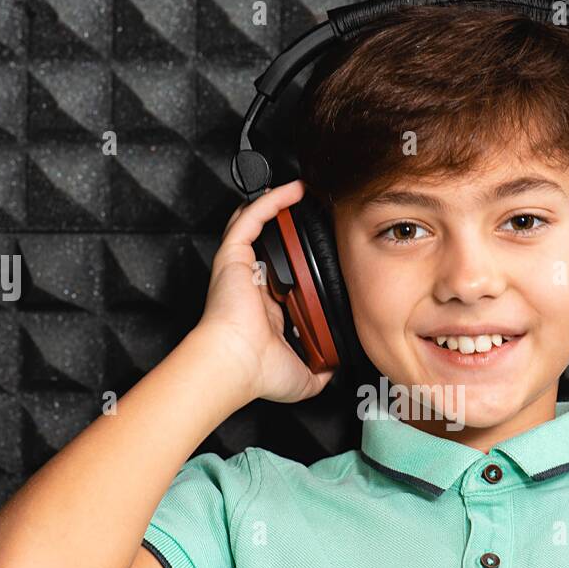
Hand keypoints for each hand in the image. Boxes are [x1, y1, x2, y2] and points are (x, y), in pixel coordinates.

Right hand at [196, 179, 335, 403]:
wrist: (236, 362)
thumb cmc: (258, 372)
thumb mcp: (304, 378)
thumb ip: (322, 370)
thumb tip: (334, 367)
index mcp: (266, 310)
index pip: (284, 275)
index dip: (302, 260)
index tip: (325, 250)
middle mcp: (253, 285)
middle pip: (270, 244)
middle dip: (289, 225)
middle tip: (314, 210)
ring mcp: (242, 267)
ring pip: (258, 225)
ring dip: (279, 205)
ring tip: (303, 191)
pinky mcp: (234, 255)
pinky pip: (252, 217)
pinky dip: (271, 200)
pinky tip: (293, 189)